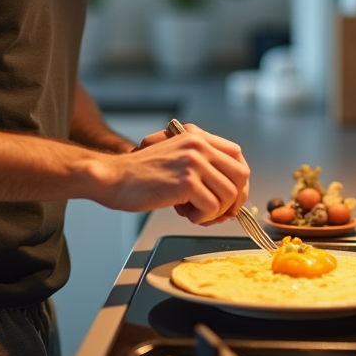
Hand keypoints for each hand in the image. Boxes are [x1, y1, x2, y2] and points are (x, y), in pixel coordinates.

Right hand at [102, 123, 249, 224]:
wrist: (114, 178)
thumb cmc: (141, 174)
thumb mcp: (176, 157)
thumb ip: (202, 166)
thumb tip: (232, 193)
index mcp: (197, 137)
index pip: (237, 156)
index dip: (239, 181)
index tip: (231, 197)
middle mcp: (198, 145)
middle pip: (241, 176)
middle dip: (234, 200)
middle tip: (217, 213)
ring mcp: (193, 162)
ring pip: (229, 195)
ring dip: (214, 212)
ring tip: (194, 212)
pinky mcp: (186, 181)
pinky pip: (212, 207)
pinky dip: (202, 218)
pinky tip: (185, 213)